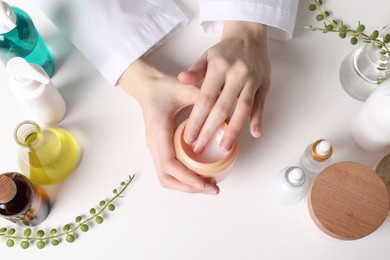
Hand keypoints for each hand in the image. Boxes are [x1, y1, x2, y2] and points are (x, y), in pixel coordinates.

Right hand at [119, 58, 218, 194]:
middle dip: (189, 188)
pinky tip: (200, 176)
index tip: (205, 183)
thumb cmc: (163, 87)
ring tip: (208, 185)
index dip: (187, 177)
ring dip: (186, 186)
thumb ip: (204, 99)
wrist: (146, 86)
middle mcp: (154, 144)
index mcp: (158, 132)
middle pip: (166, 178)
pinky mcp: (160, 149)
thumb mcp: (185, 89)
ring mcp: (155, 148)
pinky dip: (183, 179)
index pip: (169, 164)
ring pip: (166, 178)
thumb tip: (227, 114)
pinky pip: (169, 171)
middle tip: (212, 189)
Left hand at [178, 21, 270, 152]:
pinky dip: (258, 119)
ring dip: (234, 130)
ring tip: (224, 147)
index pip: (205, 99)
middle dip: (210, 130)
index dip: (197, 120)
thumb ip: (195, 70)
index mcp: (219, 67)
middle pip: (222, 108)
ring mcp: (252, 80)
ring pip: (243, 109)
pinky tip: (255, 133)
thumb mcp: (206, 56)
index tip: (189, 136)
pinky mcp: (264, 84)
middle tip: (201, 147)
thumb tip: (182, 79)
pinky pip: (261, 104)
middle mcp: (237, 74)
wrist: (249, 36)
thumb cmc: (225, 51)